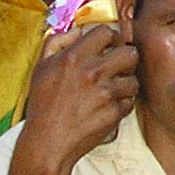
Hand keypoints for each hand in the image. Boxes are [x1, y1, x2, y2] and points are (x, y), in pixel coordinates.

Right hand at [18, 20, 138, 174]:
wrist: (47, 143)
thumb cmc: (43, 106)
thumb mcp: (41, 68)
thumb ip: (57, 42)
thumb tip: (78, 31)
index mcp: (74, 58)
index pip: (106, 32)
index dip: (110, 37)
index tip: (109, 45)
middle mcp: (92, 72)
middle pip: (129, 52)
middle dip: (126, 58)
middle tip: (118, 66)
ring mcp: (105, 93)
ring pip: (133, 79)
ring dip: (125, 84)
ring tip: (112, 90)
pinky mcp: (113, 113)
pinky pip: (129, 102)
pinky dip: (121, 104)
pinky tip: (108, 107)